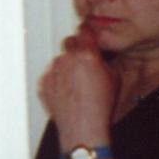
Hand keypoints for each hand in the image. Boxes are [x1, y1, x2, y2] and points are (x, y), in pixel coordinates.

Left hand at [37, 25, 115, 141]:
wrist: (82, 127)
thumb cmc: (100, 106)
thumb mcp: (114, 78)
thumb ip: (105, 60)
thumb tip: (100, 55)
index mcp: (86, 54)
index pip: (84, 31)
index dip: (87, 32)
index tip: (88, 34)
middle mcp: (67, 59)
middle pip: (69, 43)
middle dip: (76, 49)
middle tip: (84, 62)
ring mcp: (53, 71)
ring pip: (59, 60)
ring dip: (66, 66)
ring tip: (77, 84)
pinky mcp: (44, 83)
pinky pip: (50, 75)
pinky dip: (57, 80)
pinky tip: (68, 92)